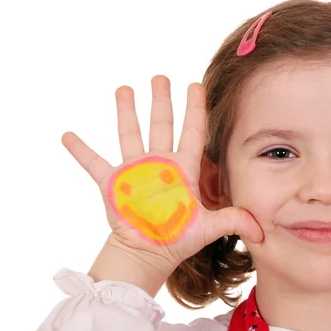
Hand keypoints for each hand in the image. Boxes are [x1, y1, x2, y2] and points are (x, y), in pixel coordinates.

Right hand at [61, 76, 263, 270]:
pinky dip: (81, 151)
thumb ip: (234, 221)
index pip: (193, 132)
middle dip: (162, 100)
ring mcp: (134, 171)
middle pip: (161, 124)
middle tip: (160, 77)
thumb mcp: (209, 227)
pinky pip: (94, 163)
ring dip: (126, 112)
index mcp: (183, 169)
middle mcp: (159, 163)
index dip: (196, 109)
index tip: (197, 85)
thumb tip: (262, 231)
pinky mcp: (112, 184)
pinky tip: (68, 135)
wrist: (149, 254)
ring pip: (130, 134)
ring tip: (124, 88)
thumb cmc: (178, 238)